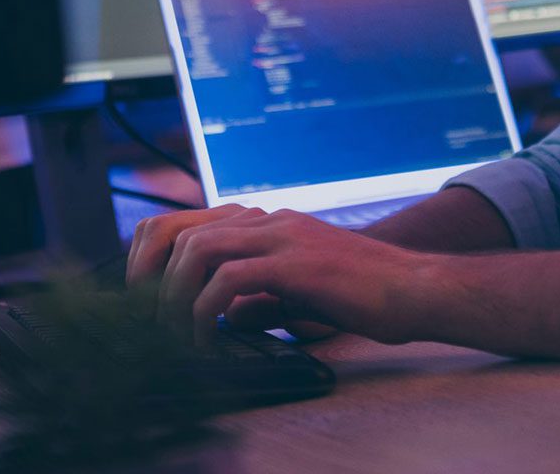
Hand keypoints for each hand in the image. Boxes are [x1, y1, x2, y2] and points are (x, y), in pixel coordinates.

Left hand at [140, 207, 442, 347]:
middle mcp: (268, 220)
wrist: (415, 288)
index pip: (186, 223)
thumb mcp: (299, 294)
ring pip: (197, 250)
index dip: (152, 256)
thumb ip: (259, 298)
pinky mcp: (295, 263)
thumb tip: (226, 315)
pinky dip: (207, 311)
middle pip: (178, 229)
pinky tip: (210, 338)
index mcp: (267, 223)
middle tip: (146, 320)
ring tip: (176, 333)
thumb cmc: (364, 295)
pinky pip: (230, 279)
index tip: (144, 298)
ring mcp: (281, 236)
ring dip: (174, 296)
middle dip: (148, 277)